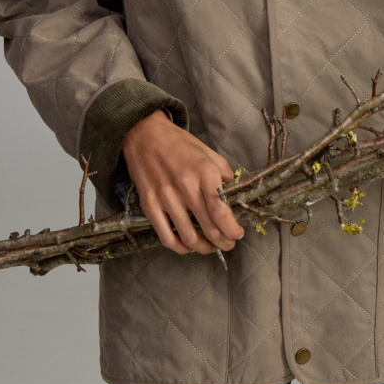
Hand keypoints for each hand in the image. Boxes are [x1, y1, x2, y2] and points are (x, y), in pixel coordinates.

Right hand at [121, 110, 244, 254]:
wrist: (145, 134)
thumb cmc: (180, 144)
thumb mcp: (208, 153)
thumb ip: (225, 174)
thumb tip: (236, 196)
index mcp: (204, 171)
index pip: (221, 210)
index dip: (232, 228)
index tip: (238, 233)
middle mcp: (185, 185)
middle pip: (208, 227)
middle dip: (223, 242)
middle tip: (229, 244)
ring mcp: (165, 197)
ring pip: (189, 237)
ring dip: (204, 248)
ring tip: (211, 247)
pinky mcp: (149, 205)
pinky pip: (166, 237)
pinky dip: (180, 248)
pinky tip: (188, 246)